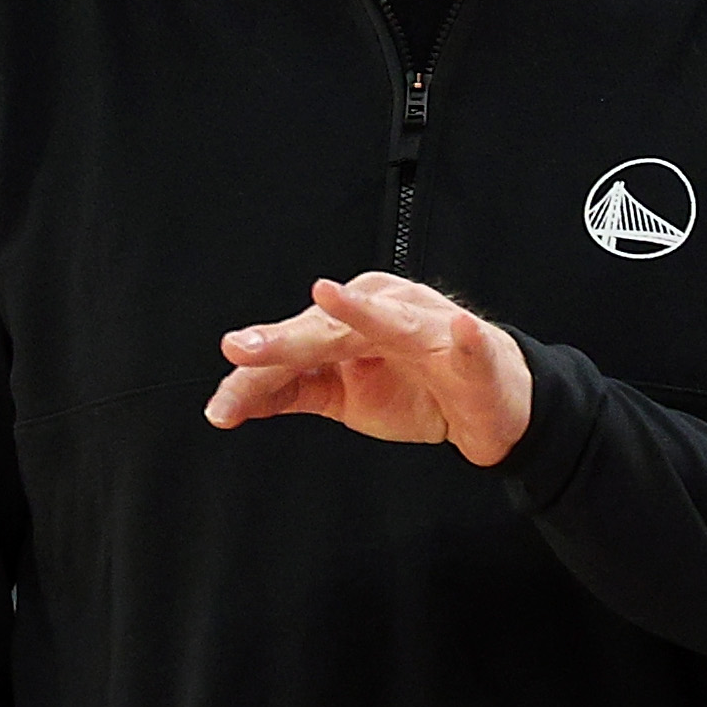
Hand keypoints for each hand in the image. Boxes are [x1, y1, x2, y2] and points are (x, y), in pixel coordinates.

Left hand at [204, 273, 533, 464]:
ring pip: (388, 321)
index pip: (296, 344)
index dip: (257, 375)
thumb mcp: (341, 396)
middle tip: (241, 349)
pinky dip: (465, 338)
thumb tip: (228, 401)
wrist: (484, 407)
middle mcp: (385, 311)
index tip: (222, 407)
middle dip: (286, 339)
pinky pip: (470, 345)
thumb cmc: (416, 388)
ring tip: (329, 299)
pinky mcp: (474, 352)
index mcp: (350, 320)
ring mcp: (430, 327)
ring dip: (359, 311)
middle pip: (329, 329)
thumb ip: (289, 390)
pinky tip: (460, 329)